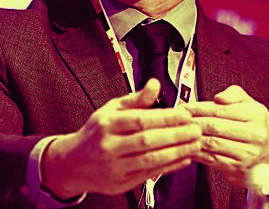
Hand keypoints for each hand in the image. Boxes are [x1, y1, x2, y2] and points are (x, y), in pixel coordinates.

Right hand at [41, 79, 201, 198]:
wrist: (72, 163)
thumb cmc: (96, 133)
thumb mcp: (110, 110)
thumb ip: (136, 100)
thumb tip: (155, 84)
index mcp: (106, 124)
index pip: (140, 120)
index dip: (165, 118)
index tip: (185, 114)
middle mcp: (108, 146)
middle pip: (147, 141)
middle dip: (176, 135)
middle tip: (196, 129)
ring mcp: (114, 167)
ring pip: (150, 160)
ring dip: (177, 152)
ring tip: (195, 144)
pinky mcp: (120, 184)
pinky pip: (149, 175)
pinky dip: (169, 167)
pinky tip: (184, 158)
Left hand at [186, 85, 268, 201]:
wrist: (268, 161)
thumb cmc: (253, 129)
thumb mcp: (250, 106)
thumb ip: (234, 95)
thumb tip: (218, 98)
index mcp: (256, 114)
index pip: (220, 109)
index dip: (198, 108)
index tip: (183, 108)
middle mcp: (255, 134)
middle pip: (214, 126)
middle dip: (192, 122)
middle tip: (177, 120)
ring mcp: (247, 153)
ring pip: (211, 142)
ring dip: (192, 138)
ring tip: (180, 133)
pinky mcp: (238, 168)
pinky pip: (212, 158)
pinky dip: (197, 152)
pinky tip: (189, 147)